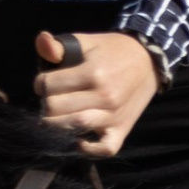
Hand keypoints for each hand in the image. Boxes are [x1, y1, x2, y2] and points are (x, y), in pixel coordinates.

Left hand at [33, 28, 159, 156]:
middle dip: (46, 103)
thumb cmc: (112, 51)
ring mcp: (114, 115)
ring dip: (57, 124)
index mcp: (93, 72)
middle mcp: (104, 95)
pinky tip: (78, 139)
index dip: (40, 83)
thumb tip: (41, 39)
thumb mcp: (86, 42)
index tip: (45, 82)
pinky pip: (105, 148)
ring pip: (75, 125)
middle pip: (56, 108)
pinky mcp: (122, 129)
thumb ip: (60, 46)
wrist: (148, 61)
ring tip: (55, 117)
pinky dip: (89, 149)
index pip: (48, 85)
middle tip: (51, 99)